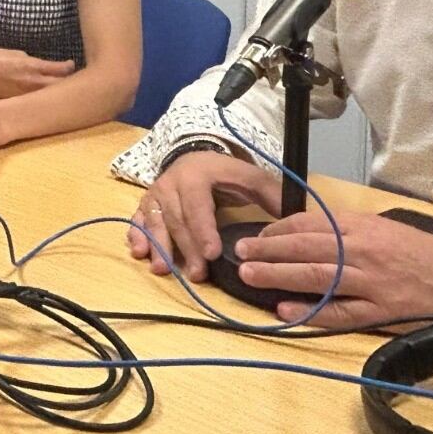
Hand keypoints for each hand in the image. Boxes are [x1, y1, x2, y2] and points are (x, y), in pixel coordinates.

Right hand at [0, 47, 74, 96]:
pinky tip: (44, 96)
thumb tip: (43, 66)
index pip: (60, 70)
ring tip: (63, 89)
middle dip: (68, 83)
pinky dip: (41, 97)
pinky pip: (34, 100)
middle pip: (59, 86)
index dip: (69, 67)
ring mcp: (24, 94)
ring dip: (56, 92)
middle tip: (74, 79)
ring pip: (48, 95)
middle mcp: (31, 83)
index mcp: (32, 67)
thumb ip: (32, 61)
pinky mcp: (16, 101)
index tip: (72, 65)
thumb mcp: (15, 53)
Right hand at [125, 152, 281, 281]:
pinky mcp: (146, 204)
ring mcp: (155, 194)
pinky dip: (136, 236)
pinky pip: (137, 219)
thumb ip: (271, 195)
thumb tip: (295, 219)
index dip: (203, 229)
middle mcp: (171, 183)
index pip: (198, 204)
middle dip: (186, 248)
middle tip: (196, 275)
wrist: (194, 158)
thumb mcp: (250, 177)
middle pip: (176, 218)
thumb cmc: (226, 174)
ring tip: (161, 269)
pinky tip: (139, 253)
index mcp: (197, 175)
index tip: (212, 254)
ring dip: (158, 246)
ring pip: (154, 221)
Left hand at [234, 210, 432, 327]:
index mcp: (361, 228)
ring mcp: (370, 283)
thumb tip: (302, 230)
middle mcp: (362, 252)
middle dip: (269, 250)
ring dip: (280, 276)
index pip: (310, 224)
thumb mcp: (382, 227)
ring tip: (250, 275)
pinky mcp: (380, 312)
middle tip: (239, 253)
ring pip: (317, 277)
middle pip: (307, 248)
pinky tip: (286, 311)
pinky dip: (312, 312)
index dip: (278, 230)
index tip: (256, 236)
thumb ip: (345, 229)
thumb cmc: (418, 251)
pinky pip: (341, 313)